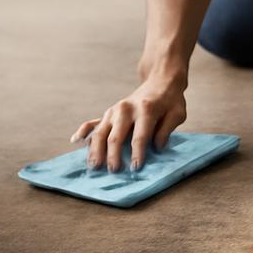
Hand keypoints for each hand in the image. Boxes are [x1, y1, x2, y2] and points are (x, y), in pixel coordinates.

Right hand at [70, 73, 187, 171]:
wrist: (160, 81)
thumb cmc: (171, 101)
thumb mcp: (177, 114)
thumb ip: (167, 130)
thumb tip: (157, 148)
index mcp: (146, 110)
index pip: (140, 137)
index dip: (138, 154)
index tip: (136, 168)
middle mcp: (126, 109)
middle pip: (116, 136)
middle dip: (113, 155)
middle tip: (113, 171)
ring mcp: (114, 111)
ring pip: (101, 132)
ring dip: (96, 150)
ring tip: (94, 166)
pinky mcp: (108, 113)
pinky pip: (92, 122)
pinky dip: (83, 131)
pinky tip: (75, 141)